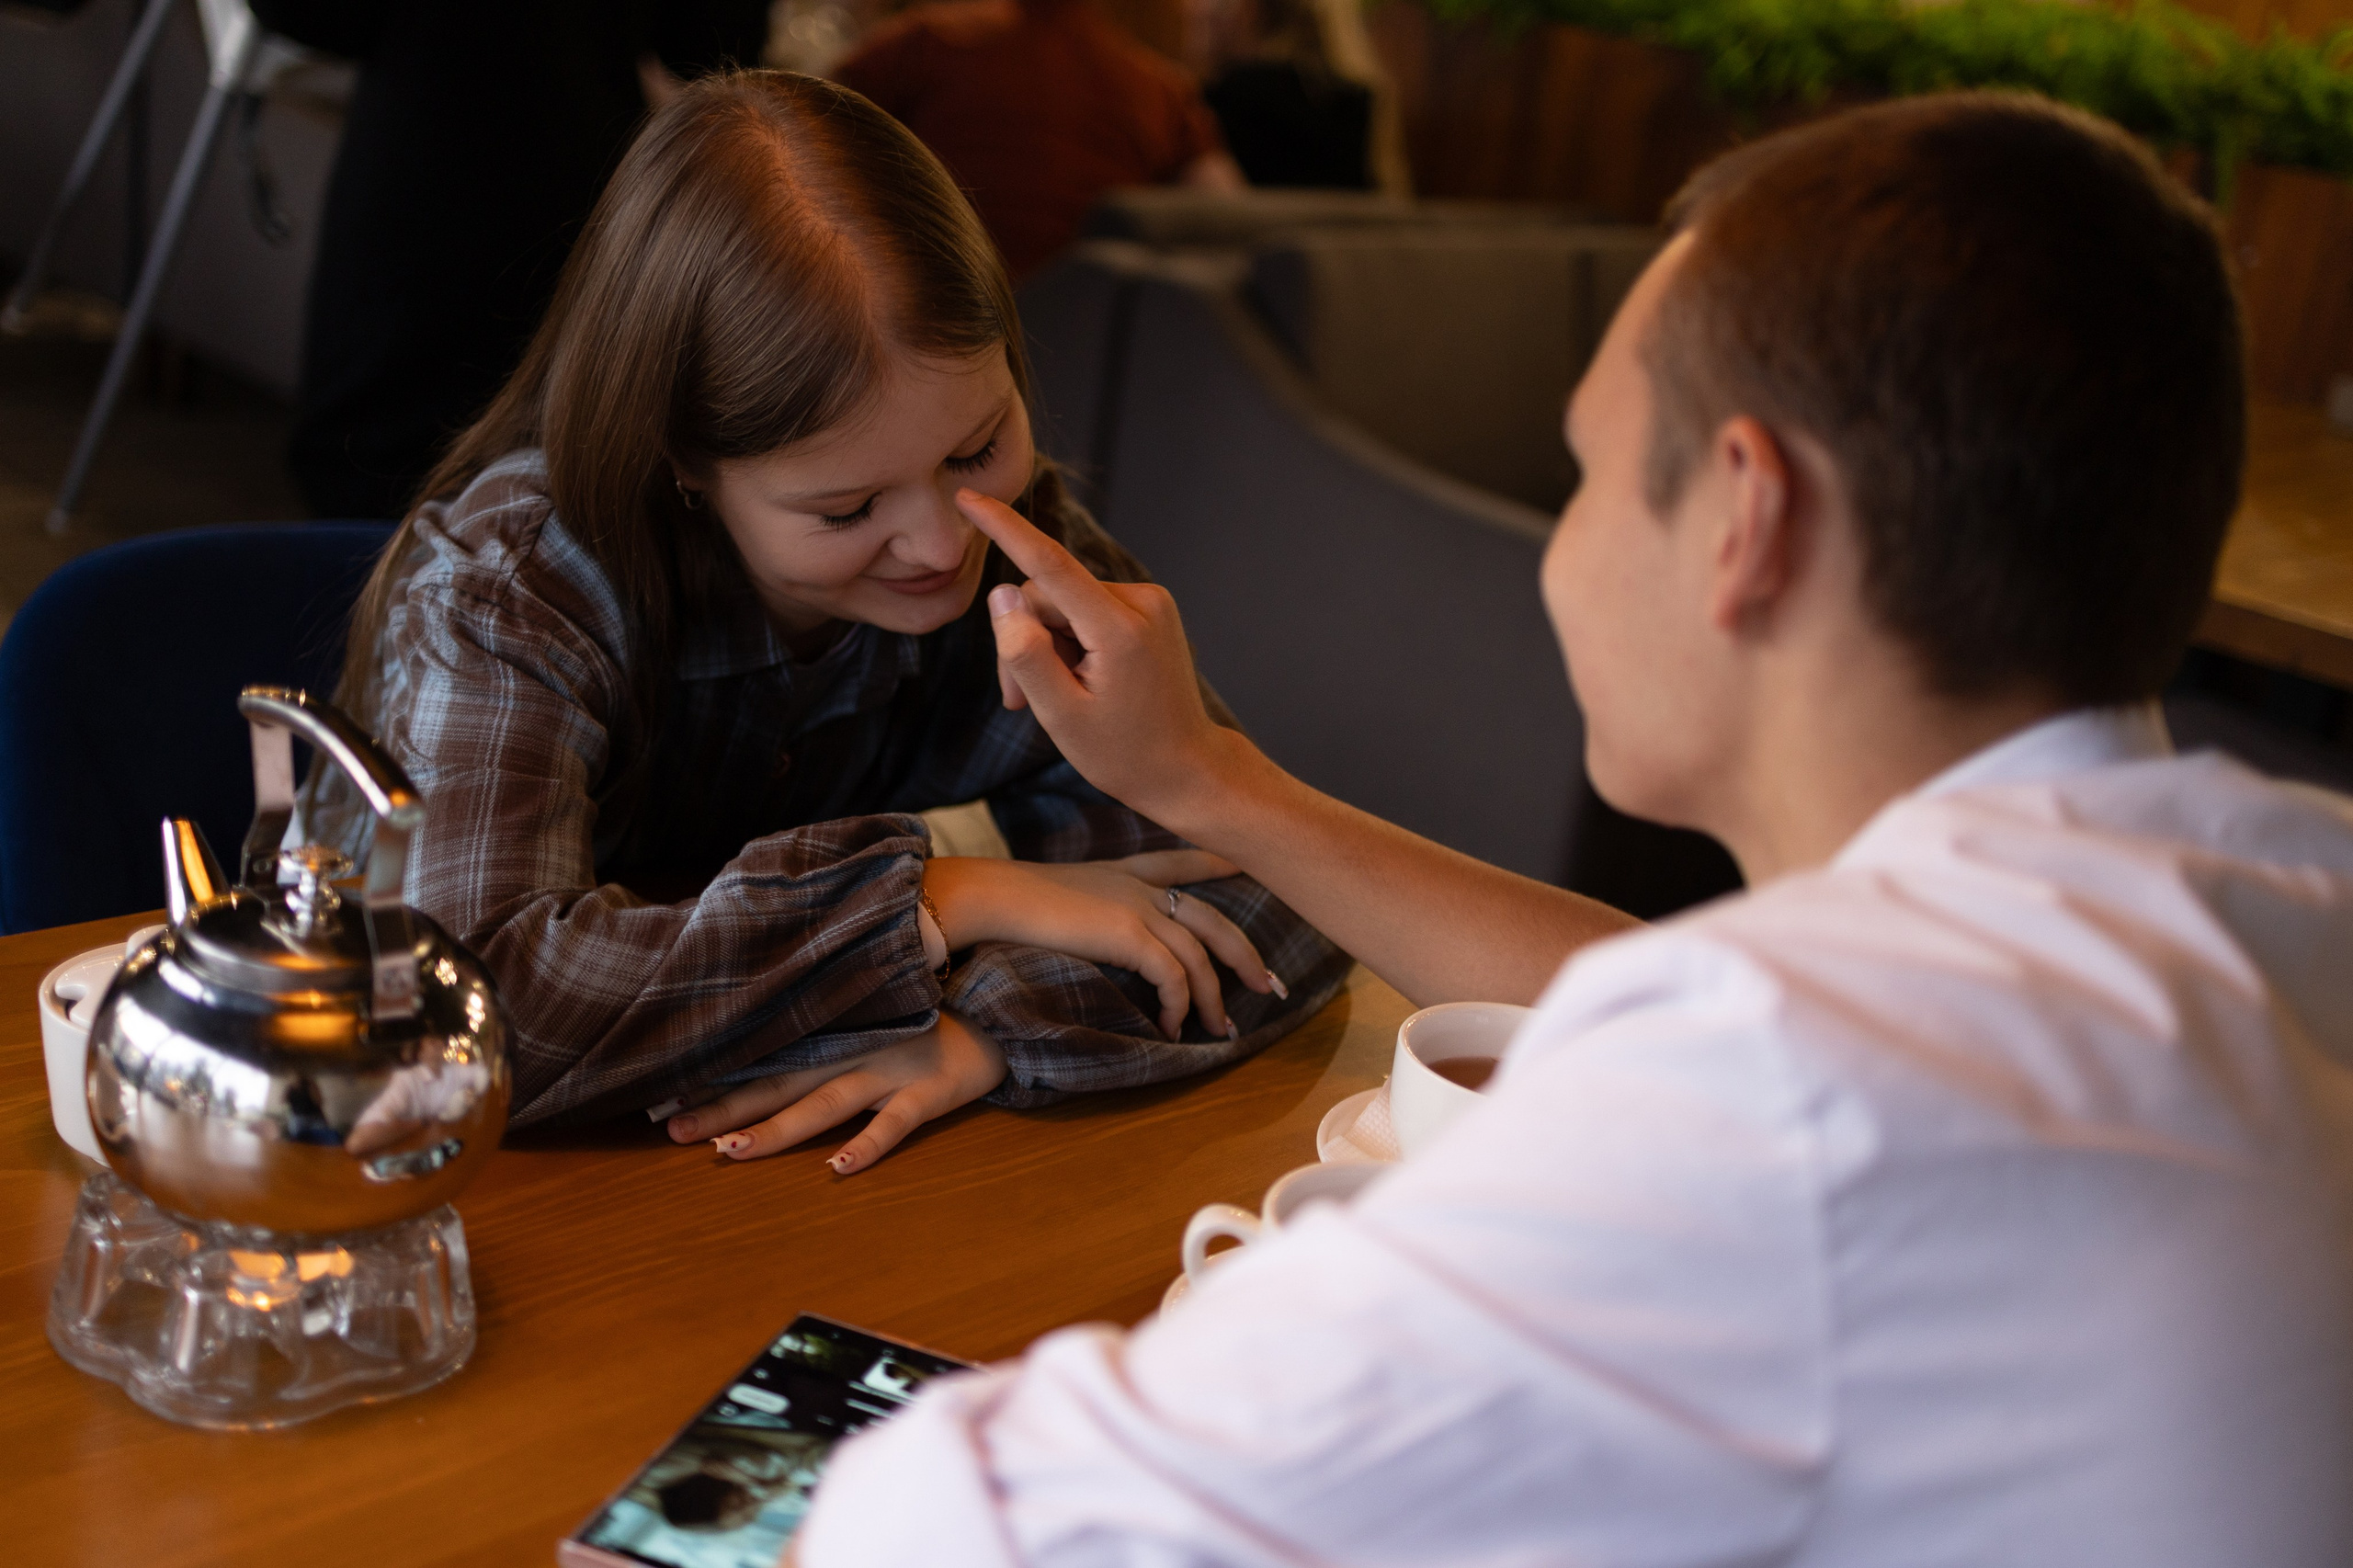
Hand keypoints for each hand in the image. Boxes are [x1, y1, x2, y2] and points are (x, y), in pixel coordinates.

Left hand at [665, 1012, 1005, 1173]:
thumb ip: (824, 1035)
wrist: (996, 1007)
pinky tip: (837, 1168)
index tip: (660, 1099)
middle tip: (671, 1131)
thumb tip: (766, 1058)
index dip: (713, 1081)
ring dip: (777, 1129)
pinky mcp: (928, 1090)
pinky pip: (893, 1122)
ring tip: (732, 1151)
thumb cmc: (927, 1017)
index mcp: (831, 1038)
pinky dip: (866, 1144)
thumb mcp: (869, 1018)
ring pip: (822, 1104)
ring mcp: (888, 1071)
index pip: (760, 1060)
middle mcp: (850, 1052)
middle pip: (776, 1084)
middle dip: (723, 1110)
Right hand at [925, 850, 1273, 1039]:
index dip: (1214, 864)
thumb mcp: (1059, 900)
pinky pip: (1173, 976)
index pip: (1179, 862)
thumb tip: (1096, 940)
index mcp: (1123, 874)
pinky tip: (1172, 1027)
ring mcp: (1138, 907)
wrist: (993, 897)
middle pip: (1212, 918)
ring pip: (1200, 955)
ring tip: (1220, 1030)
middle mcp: (1139, 886)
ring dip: (1214, 998)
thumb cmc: (1011, 904)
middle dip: (1245, 953)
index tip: (1241, 865)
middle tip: (1268, 985)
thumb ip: (1087, 913)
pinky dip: (1179, 1005)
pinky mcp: (1130, 933)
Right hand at [956, 490, 1242, 826]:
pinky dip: (1070, 641)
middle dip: (1024, 640)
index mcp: (1119, 629)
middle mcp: (1142, 602)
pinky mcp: (1149, 608)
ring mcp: (1150, 602)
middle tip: (1018, 699)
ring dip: (1046, 645)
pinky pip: (1086, 608)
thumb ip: (1024, 652)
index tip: (969, 495)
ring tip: (1058, 697)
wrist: (1187, 769)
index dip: (1004, 527)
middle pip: (1047, 594)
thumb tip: (1003, 593)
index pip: (1049, 564)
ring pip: (1063, 602)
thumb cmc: (1123, 753)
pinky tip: (1080, 680)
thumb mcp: (1060, 715)